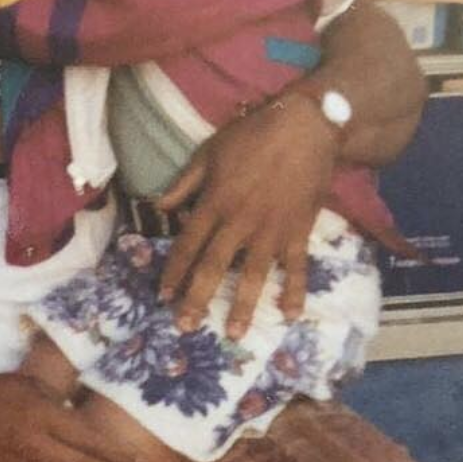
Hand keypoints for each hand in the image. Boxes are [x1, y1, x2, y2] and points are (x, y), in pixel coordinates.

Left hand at [157, 94, 335, 337]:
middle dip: (198, 299)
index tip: (163, 296)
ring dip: (242, 306)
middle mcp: (239, 223)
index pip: (188, 245)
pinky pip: (296, 267)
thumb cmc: (252, 136)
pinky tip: (290, 315)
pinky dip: (294, 291)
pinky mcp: (298, 231)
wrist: (304, 128)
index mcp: (215, 204)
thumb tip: (158, 206)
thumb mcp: (209, 153)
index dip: (174, 272)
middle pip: (214, 268)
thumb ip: (185, 183)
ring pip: (252, 275)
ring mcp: (270, 231)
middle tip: (186, 327)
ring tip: (234, 333)